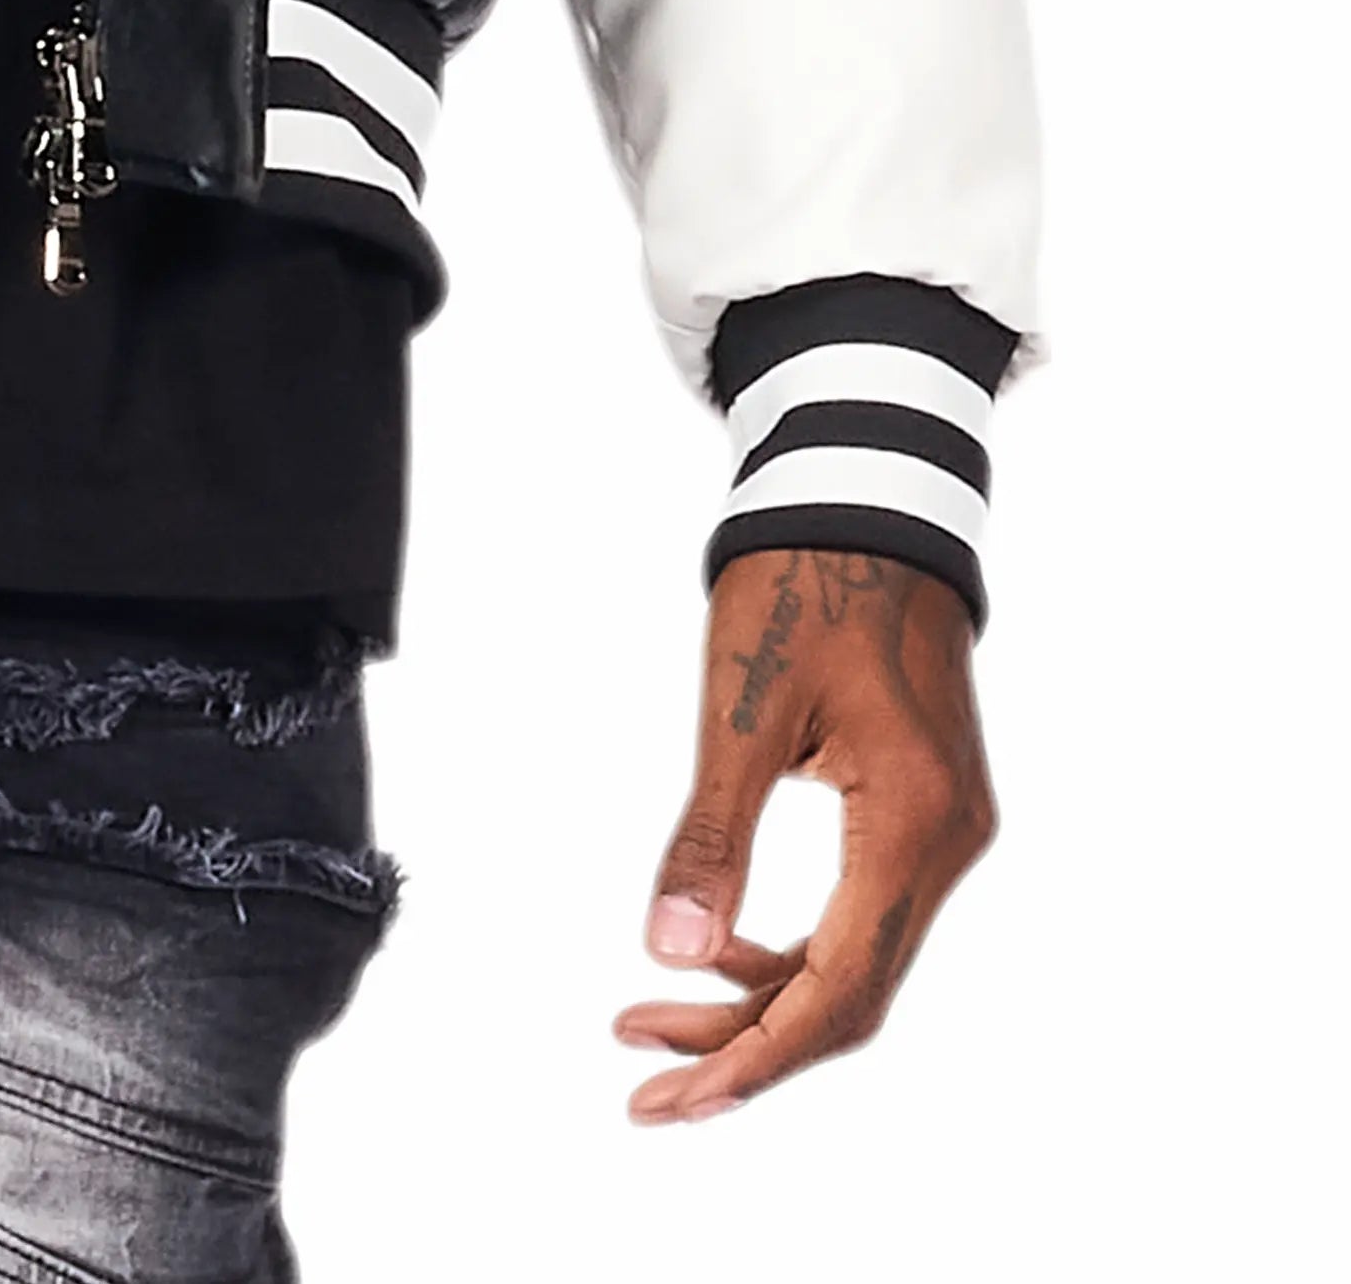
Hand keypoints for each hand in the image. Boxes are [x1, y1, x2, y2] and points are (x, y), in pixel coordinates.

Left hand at [617, 546, 995, 1122]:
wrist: (866, 499)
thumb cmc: (802, 582)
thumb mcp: (743, 705)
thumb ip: (713, 833)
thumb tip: (668, 949)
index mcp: (915, 822)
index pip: (840, 989)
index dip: (753, 1056)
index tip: (670, 1094)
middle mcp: (950, 842)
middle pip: (853, 995)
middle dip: (747, 1047)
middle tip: (645, 1081)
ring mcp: (948, 831)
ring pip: (859, 962)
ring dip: (764, 1003)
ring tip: (653, 1019)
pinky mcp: (929, 812)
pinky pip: (866, 915)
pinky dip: (796, 951)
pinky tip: (725, 952)